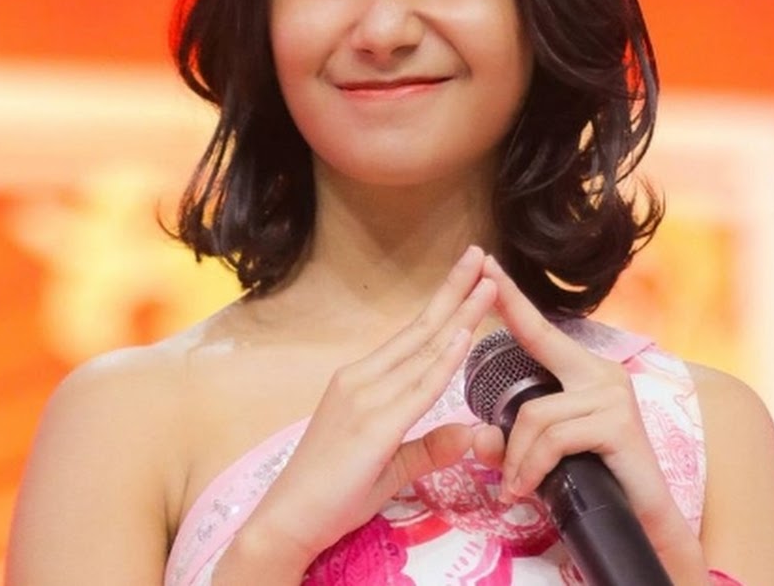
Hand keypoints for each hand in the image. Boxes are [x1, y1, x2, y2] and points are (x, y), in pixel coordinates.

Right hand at [221, 246, 497, 579]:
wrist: (288, 520)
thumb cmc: (331, 494)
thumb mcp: (390, 466)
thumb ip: (430, 447)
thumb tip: (471, 434)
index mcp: (363, 381)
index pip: (414, 336)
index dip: (445, 305)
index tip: (471, 278)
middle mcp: (363, 379)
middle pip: (420, 329)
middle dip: (454, 291)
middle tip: (479, 254)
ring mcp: (365, 398)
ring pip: (423, 350)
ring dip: (458, 314)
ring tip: (485, 282)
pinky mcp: (372, 425)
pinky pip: (417, 389)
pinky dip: (441, 361)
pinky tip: (461, 336)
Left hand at [476, 255, 708, 580]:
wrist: (647, 526)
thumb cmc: (594, 484)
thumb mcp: (544, 458)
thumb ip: (512, 442)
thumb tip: (481, 435)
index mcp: (583, 372)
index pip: (539, 329)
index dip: (511, 296)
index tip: (486, 262)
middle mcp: (601, 373)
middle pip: (539, 336)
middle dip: (506, 305)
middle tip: (479, 276)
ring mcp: (612, 395)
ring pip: (534, 412)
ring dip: (515, 457)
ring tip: (510, 487)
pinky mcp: (617, 424)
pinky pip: (553, 439)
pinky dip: (531, 467)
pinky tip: (524, 489)